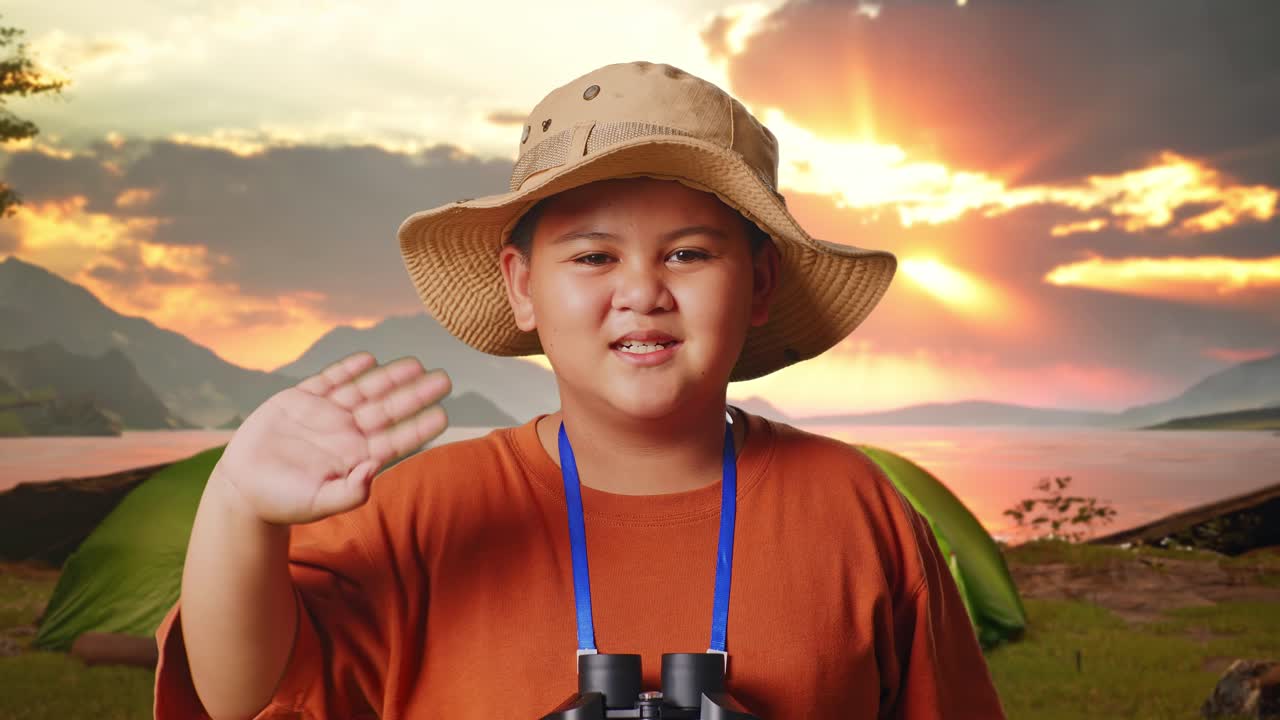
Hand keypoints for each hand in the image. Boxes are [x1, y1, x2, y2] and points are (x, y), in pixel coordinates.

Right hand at [210, 351, 451, 524]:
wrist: (242, 489)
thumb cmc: (284, 502)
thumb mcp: (319, 503)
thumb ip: (349, 492)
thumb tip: (373, 469)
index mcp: (356, 457)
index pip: (396, 439)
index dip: (419, 427)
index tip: (444, 414)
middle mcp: (346, 432)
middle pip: (388, 409)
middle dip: (415, 394)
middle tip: (444, 379)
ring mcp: (324, 414)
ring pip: (364, 390)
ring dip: (389, 377)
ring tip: (416, 364)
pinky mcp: (299, 400)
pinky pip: (328, 379)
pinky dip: (347, 369)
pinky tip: (369, 359)